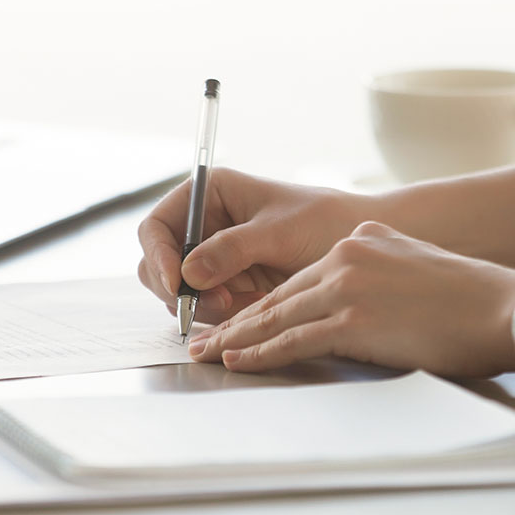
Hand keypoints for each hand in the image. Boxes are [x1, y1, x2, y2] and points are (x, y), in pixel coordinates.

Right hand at [138, 169, 375, 323]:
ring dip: (203, 307)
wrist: (357, 246)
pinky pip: (205, 309)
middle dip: (181, 290)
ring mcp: (213, 259)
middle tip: (218, 305)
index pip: (157, 227)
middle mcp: (204, 226)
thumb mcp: (280, 231)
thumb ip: (234, 249)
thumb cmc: (326, 221)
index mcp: (209, 195)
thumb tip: (190, 272)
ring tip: (243, 306)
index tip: (177, 283)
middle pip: (160, 265)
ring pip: (180, 294)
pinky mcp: (228, 287)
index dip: (159, 256)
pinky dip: (219, 318)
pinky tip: (248, 311)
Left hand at [187, 222, 514, 376]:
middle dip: (238, 321)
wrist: (503, 308)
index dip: (264, 302)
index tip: (237, 319)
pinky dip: (260, 353)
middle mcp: (348, 255)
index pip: (301, 278)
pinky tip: (238, 361)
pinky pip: (293, 340)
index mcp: (361, 241)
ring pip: (277, 317)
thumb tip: (359, 297)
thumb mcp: (415, 265)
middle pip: (280, 296)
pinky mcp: (353, 319)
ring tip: (208, 354)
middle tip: (204, 338)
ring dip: (237, 339)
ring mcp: (348, 287)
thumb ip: (378, 272)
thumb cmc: (470, 299)